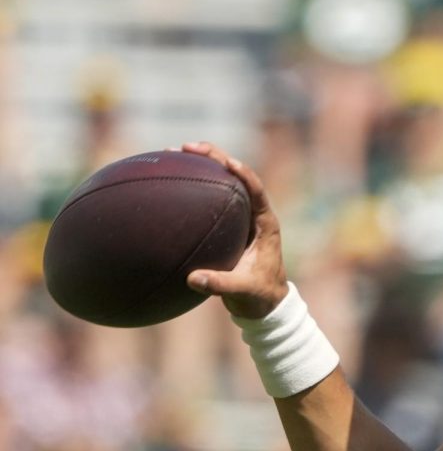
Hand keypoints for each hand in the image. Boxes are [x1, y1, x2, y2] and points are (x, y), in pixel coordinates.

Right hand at [181, 141, 288, 318]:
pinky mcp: (228, 223)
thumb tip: (193, 279)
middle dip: (214, 157)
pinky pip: (209, 199)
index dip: (244, 174)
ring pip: (222, 182)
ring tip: (175, 151)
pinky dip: (192, 187)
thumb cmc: (259, 296)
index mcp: (265, 224)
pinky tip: (169, 180)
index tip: (227, 162)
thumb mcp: (243, 290)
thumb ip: (221, 285)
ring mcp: (241, 216)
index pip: (256, 190)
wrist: (265, 304)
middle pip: (236, 176)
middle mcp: (254, 214)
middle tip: (188, 146)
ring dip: (202, 165)